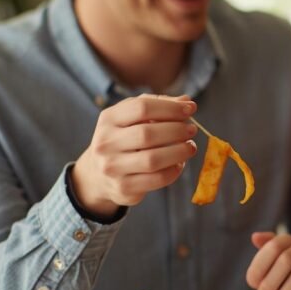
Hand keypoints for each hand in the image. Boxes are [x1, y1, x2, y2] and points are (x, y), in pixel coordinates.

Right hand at [71, 94, 197, 216]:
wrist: (99, 174)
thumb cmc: (123, 139)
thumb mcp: (133, 117)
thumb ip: (159, 106)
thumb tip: (187, 101)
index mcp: (109, 119)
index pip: (142, 108)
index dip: (170, 108)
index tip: (190, 110)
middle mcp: (106, 143)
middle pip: (147, 134)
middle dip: (176, 130)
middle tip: (192, 130)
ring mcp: (112, 167)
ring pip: (153, 159)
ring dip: (179, 152)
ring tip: (190, 147)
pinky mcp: (123, 188)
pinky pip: (156, 179)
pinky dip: (174, 171)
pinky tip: (179, 163)